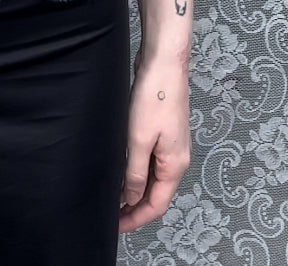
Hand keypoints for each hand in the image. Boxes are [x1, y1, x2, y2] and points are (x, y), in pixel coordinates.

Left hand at [117, 47, 190, 232]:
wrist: (164, 62)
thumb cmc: (156, 95)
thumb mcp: (139, 139)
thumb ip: (136, 172)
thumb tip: (132, 198)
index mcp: (174, 165)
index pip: (156, 205)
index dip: (135, 219)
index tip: (116, 226)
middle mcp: (176, 158)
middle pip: (156, 194)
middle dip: (134, 207)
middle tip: (110, 215)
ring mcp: (170, 144)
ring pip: (152, 177)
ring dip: (134, 188)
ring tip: (111, 194)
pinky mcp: (162, 131)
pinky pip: (150, 160)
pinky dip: (136, 170)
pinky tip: (120, 168)